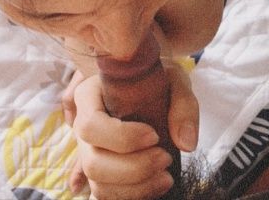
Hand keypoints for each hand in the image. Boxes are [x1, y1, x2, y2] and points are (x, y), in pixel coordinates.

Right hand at [63, 64, 198, 199]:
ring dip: (135, 187)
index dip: (121, 137)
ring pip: (98, 184)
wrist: (151, 90)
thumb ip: (183, 105)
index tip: (154, 135)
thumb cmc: (157, 81)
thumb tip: (186, 143)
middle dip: (134, 168)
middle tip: (166, 158)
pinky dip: (132, 195)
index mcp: (90, 95)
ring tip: (166, 176)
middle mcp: (82, 126)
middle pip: (93, 161)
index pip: (91, 124)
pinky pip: (105, 194)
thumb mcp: (173, 79)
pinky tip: (154, 184)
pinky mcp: (99, 171)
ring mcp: (88, 151)